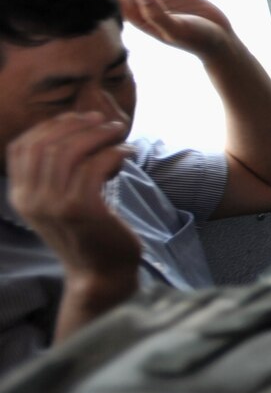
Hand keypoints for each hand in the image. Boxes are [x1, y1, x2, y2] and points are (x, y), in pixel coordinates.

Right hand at [6, 112, 141, 284]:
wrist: (101, 274)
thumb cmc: (90, 232)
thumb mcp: (61, 202)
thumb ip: (58, 173)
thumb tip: (79, 127)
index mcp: (21, 196)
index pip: (23, 147)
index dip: (51, 126)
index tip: (81, 118)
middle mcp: (31, 199)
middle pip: (46, 144)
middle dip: (79, 125)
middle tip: (107, 121)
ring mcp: (54, 204)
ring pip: (70, 151)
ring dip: (99, 135)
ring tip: (119, 134)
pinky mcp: (82, 209)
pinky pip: (95, 166)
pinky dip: (114, 153)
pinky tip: (127, 153)